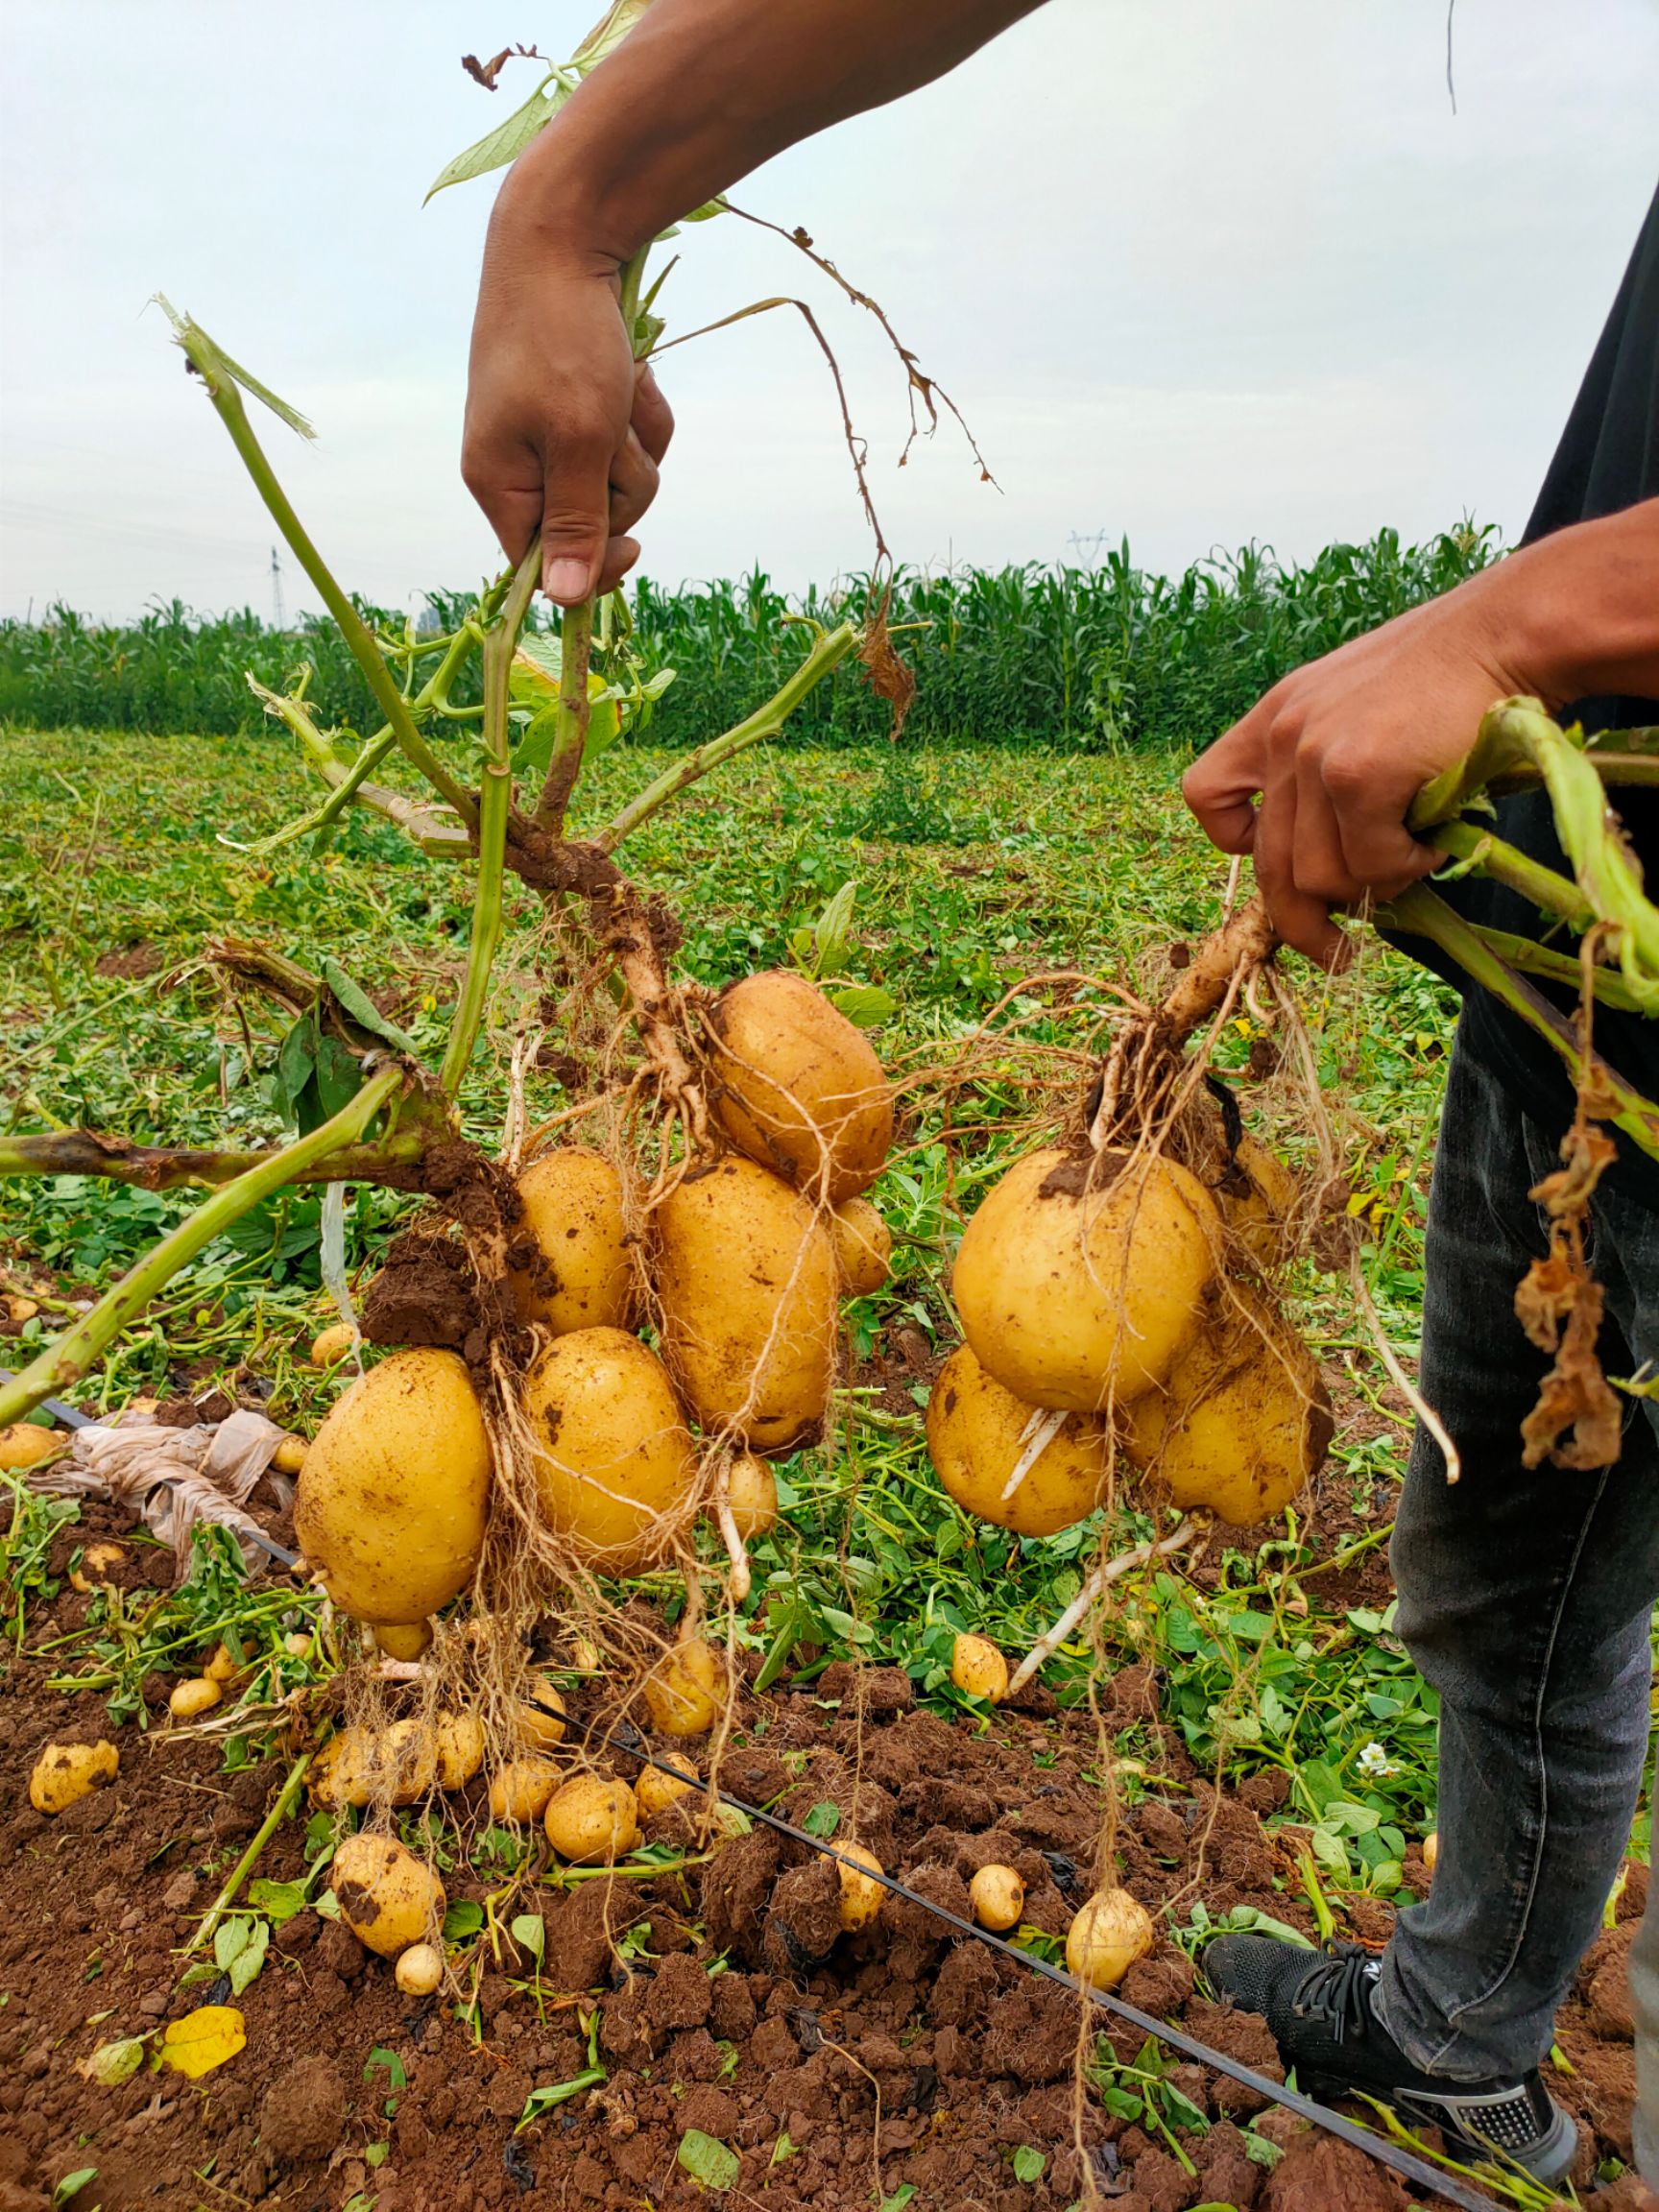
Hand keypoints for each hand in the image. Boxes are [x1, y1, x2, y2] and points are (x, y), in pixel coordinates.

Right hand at [463, 228, 673, 605]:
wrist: (564, 236)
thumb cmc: (563, 338)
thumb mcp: (578, 441)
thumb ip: (575, 523)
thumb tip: (566, 601)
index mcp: (499, 483)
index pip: (542, 565)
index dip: (592, 565)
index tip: (633, 548)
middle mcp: (520, 464)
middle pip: (594, 522)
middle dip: (623, 480)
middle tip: (613, 429)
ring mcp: (552, 432)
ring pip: (622, 479)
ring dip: (637, 440)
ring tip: (621, 387)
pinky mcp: (582, 405)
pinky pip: (631, 439)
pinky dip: (641, 412)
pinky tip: (632, 372)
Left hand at [1182, 577, 1527, 963]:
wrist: (1504, 635)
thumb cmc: (1449, 677)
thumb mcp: (1361, 708)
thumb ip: (1329, 770)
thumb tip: (1332, 875)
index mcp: (1274, 717)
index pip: (1207, 793)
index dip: (1235, 842)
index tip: (1273, 859)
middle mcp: (1282, 736)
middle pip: (1268, 867)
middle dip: (1302, 925)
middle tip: (1336, 956)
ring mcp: (1314, 757)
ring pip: (1322, 878)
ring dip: (1375, 883)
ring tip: (1418, 850)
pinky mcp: (1357, 776)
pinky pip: (1373, 865)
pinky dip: (1409, 866)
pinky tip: (1435, 835)